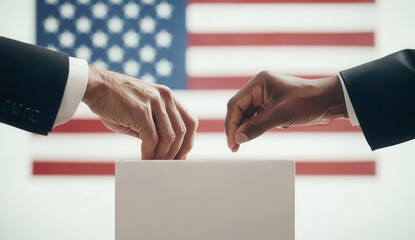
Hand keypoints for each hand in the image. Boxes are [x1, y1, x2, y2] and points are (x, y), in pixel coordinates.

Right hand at [82, 65, 197, 159]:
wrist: (95, 86)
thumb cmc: (114, 101)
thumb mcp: (141, 111)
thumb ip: (154, 126)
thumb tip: (163, 151)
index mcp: (167, 97)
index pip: (189, 122)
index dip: (188, 142)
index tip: (181, 157)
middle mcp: (165, 97)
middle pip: (182, 131)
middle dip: (176, 153)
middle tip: (167, 166)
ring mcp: (154, 103)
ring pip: (169, 137)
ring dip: (162, 155)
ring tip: (154, 165)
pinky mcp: (141, 111)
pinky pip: (152, 139)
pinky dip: (149, 154)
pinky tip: (144, 160)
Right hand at [225, 71, 346, 151]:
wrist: (329, 102)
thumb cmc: (308, 101)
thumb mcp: (280, 115)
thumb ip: (256, 126)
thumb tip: (238, 139)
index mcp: (258, 83)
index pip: (235, 104)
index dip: (231, 124)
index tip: (232, 142)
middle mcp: (259, 89)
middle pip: (239, 110)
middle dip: (237, 128)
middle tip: (235, 146)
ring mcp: (265, 98)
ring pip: (247, 116)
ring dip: (246, 129)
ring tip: (243, 143)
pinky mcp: (271, 107)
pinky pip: (257, 119)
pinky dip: (257, 128)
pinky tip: (260, 134)